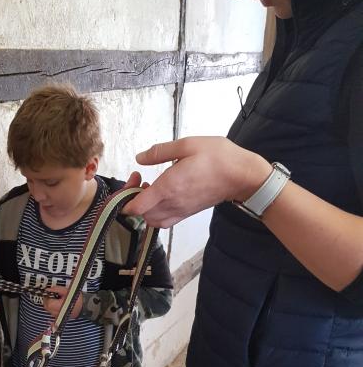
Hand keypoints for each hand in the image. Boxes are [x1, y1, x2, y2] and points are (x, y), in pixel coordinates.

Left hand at [42, 285, 82, 320]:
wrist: (85, 306)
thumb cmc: (77, 299)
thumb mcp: (66, 290)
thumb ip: (56, 289)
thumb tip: (48, 289)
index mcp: (59, 306)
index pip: (48, 303)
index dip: (47, 296)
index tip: (49, 293)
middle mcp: (58, 313)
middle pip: (47, 307)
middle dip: (47, 300)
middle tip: (52, 295)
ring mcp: (59, 316)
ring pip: (49, 310)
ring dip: (50, 304)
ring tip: (56, 299)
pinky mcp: (61, 317)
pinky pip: (53, 313)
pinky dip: (53, 308)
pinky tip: (58, 304)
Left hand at [123, 137, 271, 227]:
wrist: (241, 175)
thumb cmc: (218, 157)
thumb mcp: (187, 144)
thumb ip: (160, 152)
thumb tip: (140, 158)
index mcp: (168, 187)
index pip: (136, 207)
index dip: (125, 199)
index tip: (130, 181)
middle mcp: (172, 203)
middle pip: (141, 215)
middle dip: (133, 200)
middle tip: (139, 179)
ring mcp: (180, 211)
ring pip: (151, 220)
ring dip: (144, 208)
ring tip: (150, 188)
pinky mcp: (186, 213)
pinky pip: (164, 222)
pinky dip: (155, 214)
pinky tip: (160, 197)